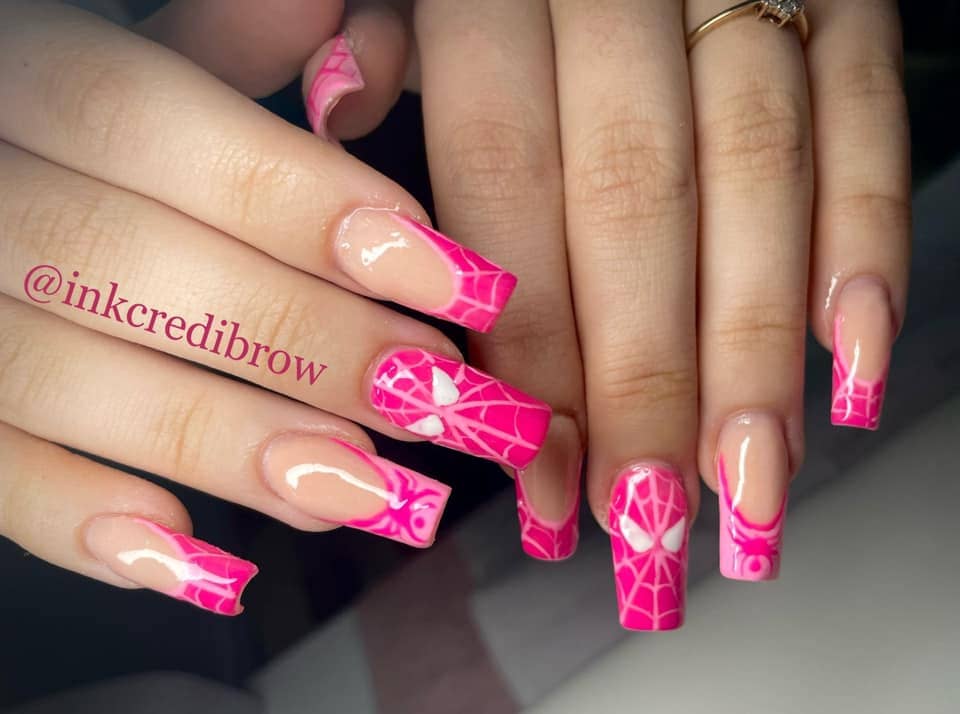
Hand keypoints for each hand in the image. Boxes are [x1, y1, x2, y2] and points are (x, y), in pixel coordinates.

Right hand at [0, 1, 551, 614]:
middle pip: (135, 269)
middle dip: (307, 344)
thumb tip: (350, 48)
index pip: (159, 127)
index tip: (454, 281)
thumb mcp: (141, 55)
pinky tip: (203, 564)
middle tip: (438, 401)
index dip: (313, 209)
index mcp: (27, 77)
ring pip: (67, 382)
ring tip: (370, 492)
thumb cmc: (72, 123)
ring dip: (232, 447)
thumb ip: (228, 47)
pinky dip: (84, 525)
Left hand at [316, 0, 909, 628]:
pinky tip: (852, 360)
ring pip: (759, 182)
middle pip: (638, 210)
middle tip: (652, 528)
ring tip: (749, 492)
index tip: (548, 488)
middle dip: (649, 387)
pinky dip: (866, 243)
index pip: (511, 198)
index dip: (535, 356)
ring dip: (759, 354)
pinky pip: (864, 117)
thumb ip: (367, 33)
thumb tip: (342, 109)